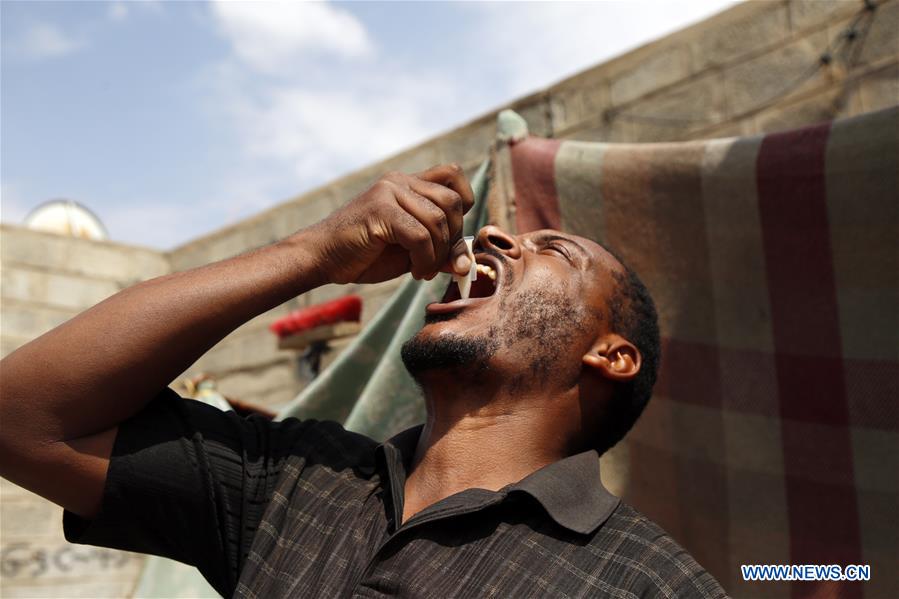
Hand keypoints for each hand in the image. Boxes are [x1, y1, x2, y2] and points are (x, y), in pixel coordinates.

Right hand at [308, 164, 475, 284]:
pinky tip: (415, 271)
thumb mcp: (411, 252)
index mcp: (407, 183)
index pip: (453, 175)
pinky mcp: (380, 208)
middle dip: (453, 239)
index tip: (453, 236)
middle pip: (453, 202)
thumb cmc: (364, 255)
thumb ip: (439, 250)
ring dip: (438, 254)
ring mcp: (388, 192)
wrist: (322, 258)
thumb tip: (467, 263)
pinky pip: (420, 235)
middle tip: (436, 263)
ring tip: (423, 270)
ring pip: (438, 219)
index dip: (464, 204)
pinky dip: (425, 259)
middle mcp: (399, 181)